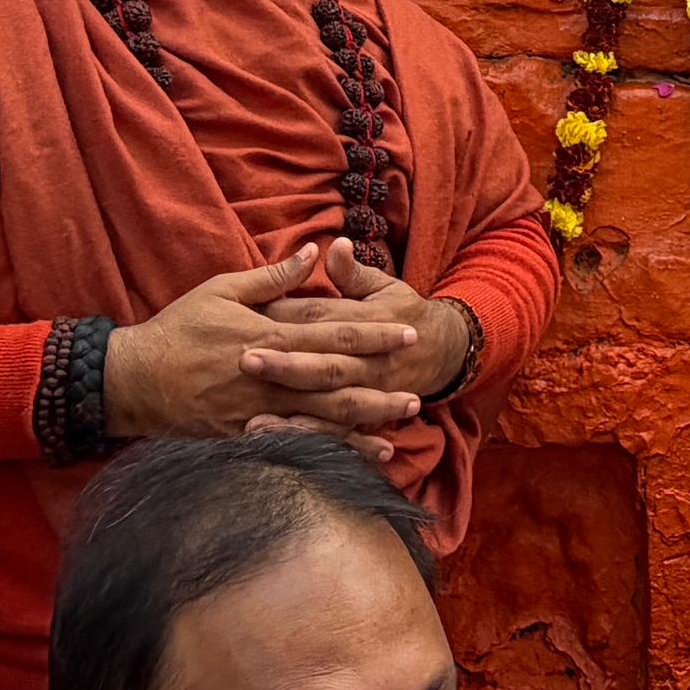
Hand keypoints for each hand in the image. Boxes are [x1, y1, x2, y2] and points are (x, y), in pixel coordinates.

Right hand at [103, 249, 421, 441]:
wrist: (135, 379)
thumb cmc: (179, 329)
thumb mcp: (222, 289)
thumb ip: (273, 276)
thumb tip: (314, 252)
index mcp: (270, 335)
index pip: (335, 335)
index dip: (375, 336)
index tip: (408, 334)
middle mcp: (272, 376)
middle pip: (337, 383)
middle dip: (379, 389)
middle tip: (418, 394)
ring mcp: (259, 409)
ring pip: (320, 420)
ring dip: (361, 426)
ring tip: (398, 432)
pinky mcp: (245, 434)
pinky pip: (294, 444)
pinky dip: (325, 451)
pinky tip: (351, 459)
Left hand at [251, 253, 470, 420]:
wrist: (444, 350)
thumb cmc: (403, 312)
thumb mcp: (384, 286)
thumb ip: (353, 272)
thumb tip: (334, 245)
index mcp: (366, 321)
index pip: (322, 320)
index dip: (287, 321)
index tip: (249, 321)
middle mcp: (367, 361)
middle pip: (323, 365)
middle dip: (285, 366)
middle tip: (245, 362)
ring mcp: (369, 392)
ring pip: (330, 405)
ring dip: (294, 414)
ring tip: (255, 421)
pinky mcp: (368, 416)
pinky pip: (340, 434)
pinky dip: (312, 440)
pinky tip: (281, 444)